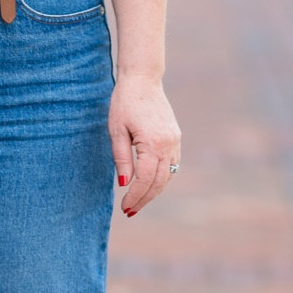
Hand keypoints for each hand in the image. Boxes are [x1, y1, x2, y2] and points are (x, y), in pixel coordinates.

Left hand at [109, 74, 179, 214]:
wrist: (143, 81)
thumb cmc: (124, 103)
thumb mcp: (116, 131)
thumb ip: (122, 159)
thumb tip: (124, 184)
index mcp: (153, 143)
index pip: (144, 179)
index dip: (134, 196)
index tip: (124, 208)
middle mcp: (168, 144)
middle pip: (158, 182)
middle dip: (144, 199)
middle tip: (130, 211)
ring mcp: (175, 141)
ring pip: (168, 175)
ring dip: (154, 191)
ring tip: (139, 202)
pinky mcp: (176, 137)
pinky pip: (172, 164)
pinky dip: (162, 178)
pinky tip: (150, 184)